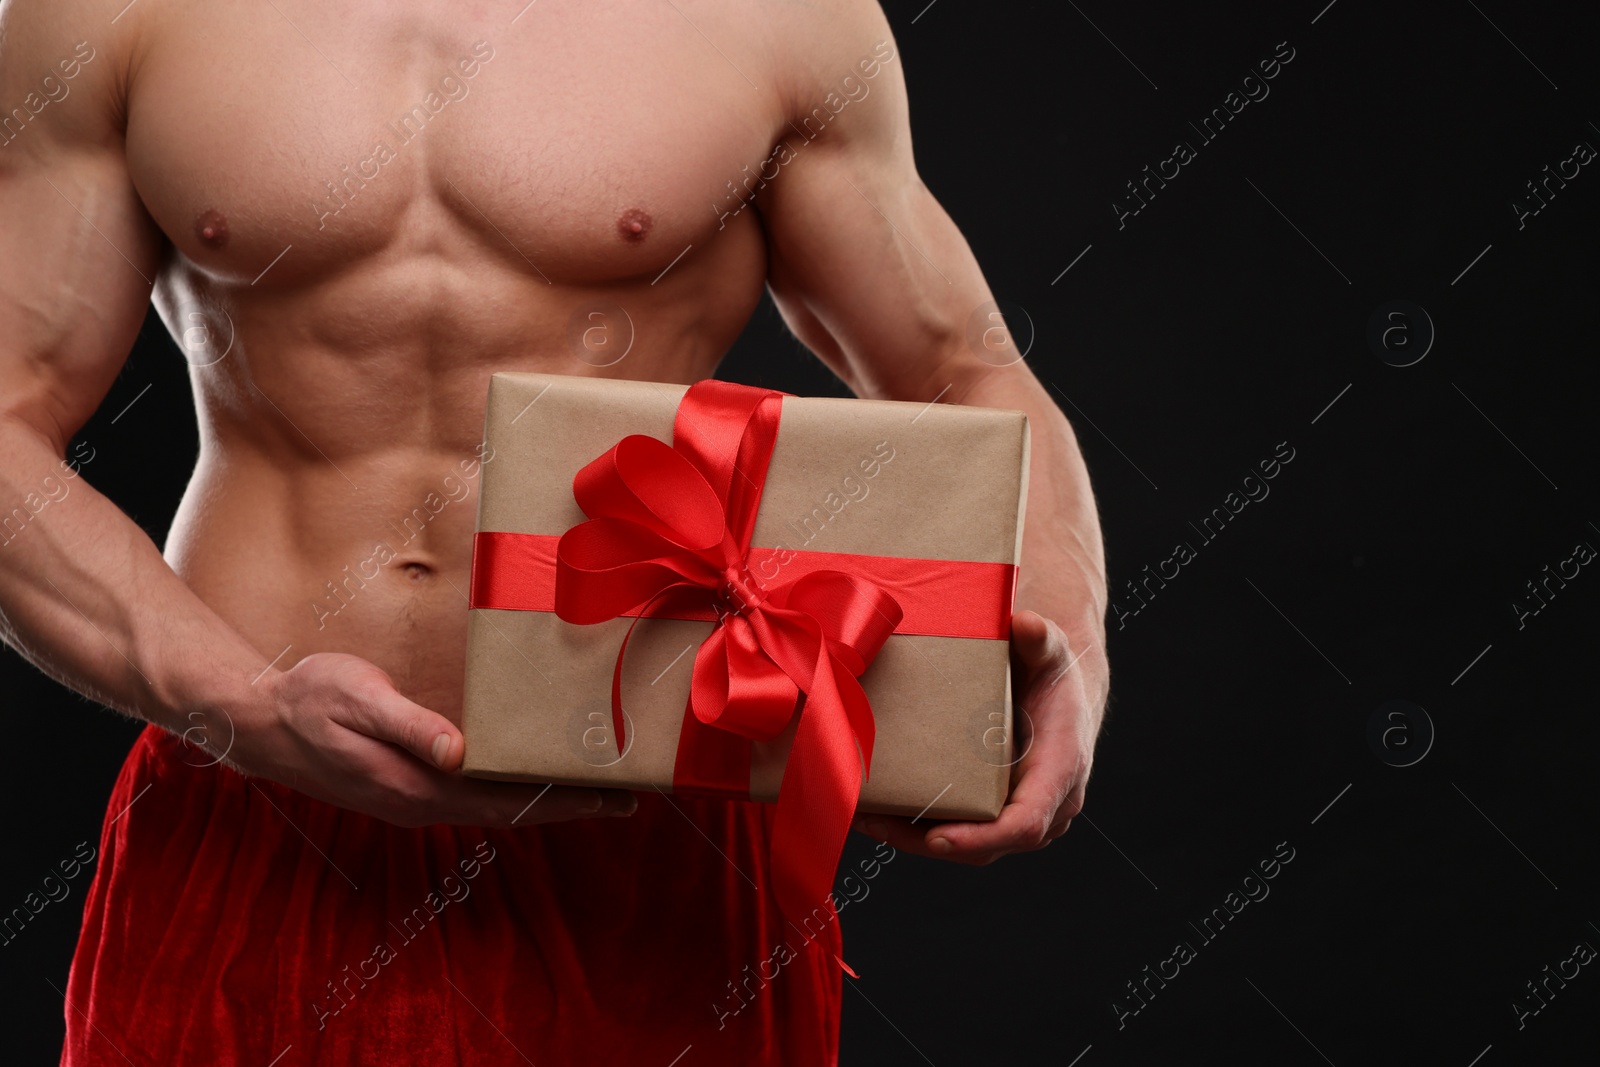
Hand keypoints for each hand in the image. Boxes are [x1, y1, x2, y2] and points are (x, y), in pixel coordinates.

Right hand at [221, 652, 636, 826]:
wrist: (258, 722)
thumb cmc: (309, 701)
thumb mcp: (359, 701)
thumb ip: (410, 726)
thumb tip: (459, 752)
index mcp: (418, 787)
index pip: (509, 803)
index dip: (564, 804)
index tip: (613, 800)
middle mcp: (423, 803)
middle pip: (513, 810)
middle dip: (570, 804)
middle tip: (627, 794)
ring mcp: (415, 798)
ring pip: (495, 804)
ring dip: (543, 796)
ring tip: (593, 783)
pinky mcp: (409, 785)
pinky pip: (474, 793)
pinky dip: (511, 786)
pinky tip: (529, 770)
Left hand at [851, 610, 1105, 863]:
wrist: (1059, 688)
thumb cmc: (1053, 673)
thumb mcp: (1049, 650)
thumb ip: (1041, 638)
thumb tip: (1026, 623)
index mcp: (1060, 770)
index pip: (1025, 822)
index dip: (983, 837)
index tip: (939, 838)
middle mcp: (1045, 804)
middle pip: (986, 844)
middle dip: (927, 840)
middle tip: (876, 823)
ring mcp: (1019, 813)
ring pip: (967, 845)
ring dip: (912, 837)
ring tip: (864, 817)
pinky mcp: (995, 811)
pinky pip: (959, 829)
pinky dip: (917, 826)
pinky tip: (876, 810)